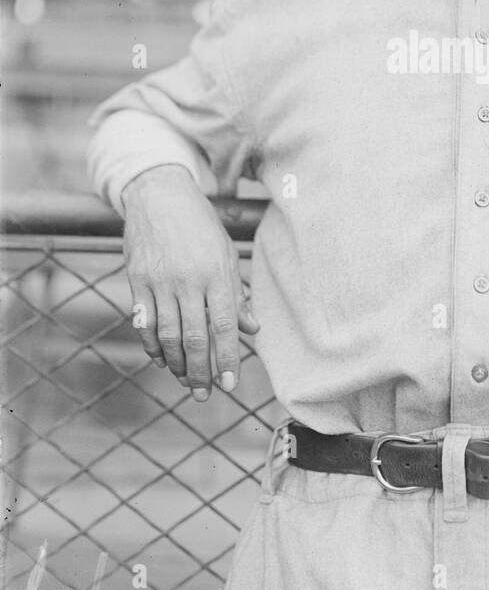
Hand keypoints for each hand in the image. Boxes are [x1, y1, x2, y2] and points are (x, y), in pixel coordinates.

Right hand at [121, 165, 259, 399]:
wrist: (160, 196)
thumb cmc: (200, 227)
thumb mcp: (226, 254)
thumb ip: (236, 295)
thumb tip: (252, 329)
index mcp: (215, 273)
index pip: (223, 325)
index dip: (226, 358)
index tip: (229, 384)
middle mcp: (187, 280)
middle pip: (193, 337)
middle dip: (200, 371)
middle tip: (205, 394)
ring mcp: (159, 281)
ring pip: (166, 335)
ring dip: (176, 364)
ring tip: (186, 381)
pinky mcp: (136, 281)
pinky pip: (143, 323)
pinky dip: (152, 346)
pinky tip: (161, 359)